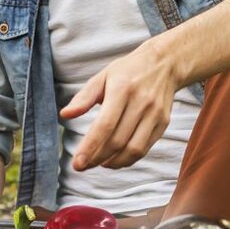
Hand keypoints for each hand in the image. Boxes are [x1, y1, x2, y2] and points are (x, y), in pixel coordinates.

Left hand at [61, 39, 180, 170]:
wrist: (164, 63)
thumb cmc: (128, 70)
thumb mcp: (102, 76)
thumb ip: (83, 97)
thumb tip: (65, 115)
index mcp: (122, 89)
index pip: (105, 125)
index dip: (90, 147)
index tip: (77, 163)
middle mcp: (141, 102)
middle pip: (118, 140)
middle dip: (97, 158)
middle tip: (82, 165)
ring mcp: (155, 114)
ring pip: (133, 149)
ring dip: (114, 162)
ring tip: (98, 164)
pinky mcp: (163, 123)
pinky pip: (145, 148)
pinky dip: (128, 159)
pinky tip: (115, 159)